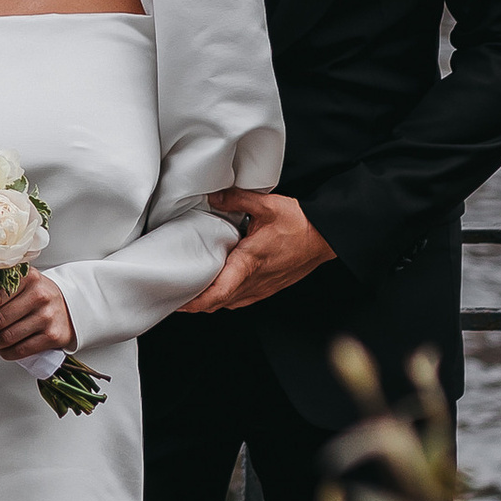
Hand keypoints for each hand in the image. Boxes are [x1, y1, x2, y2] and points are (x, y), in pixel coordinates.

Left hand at [0, 271, 76, 363]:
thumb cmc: (38, 295)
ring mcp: (47, 316)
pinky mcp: (53, 336)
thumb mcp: (22, 282)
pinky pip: (21, 350)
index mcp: (27, 277)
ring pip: (7, 337)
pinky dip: (6, 353)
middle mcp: (39, 295)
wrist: (71, 306)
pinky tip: (3, 350)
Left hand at [178, 189, 334, 317]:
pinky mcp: (269, 287)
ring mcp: (263, 287)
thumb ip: (236, 199)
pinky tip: (220, 287)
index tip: (178, 302)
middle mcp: (255, 280)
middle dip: (196, 303)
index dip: (196, 302)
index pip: (219, 293)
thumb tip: (214, 197)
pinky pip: (242, 299)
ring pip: (230, 303)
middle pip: (219, 304)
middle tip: (175, 295)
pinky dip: (226, 298)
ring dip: (211, 302)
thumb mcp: (267, 205)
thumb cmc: (301, 224)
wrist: (325, 237)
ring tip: (192, 292)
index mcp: (250, 262)